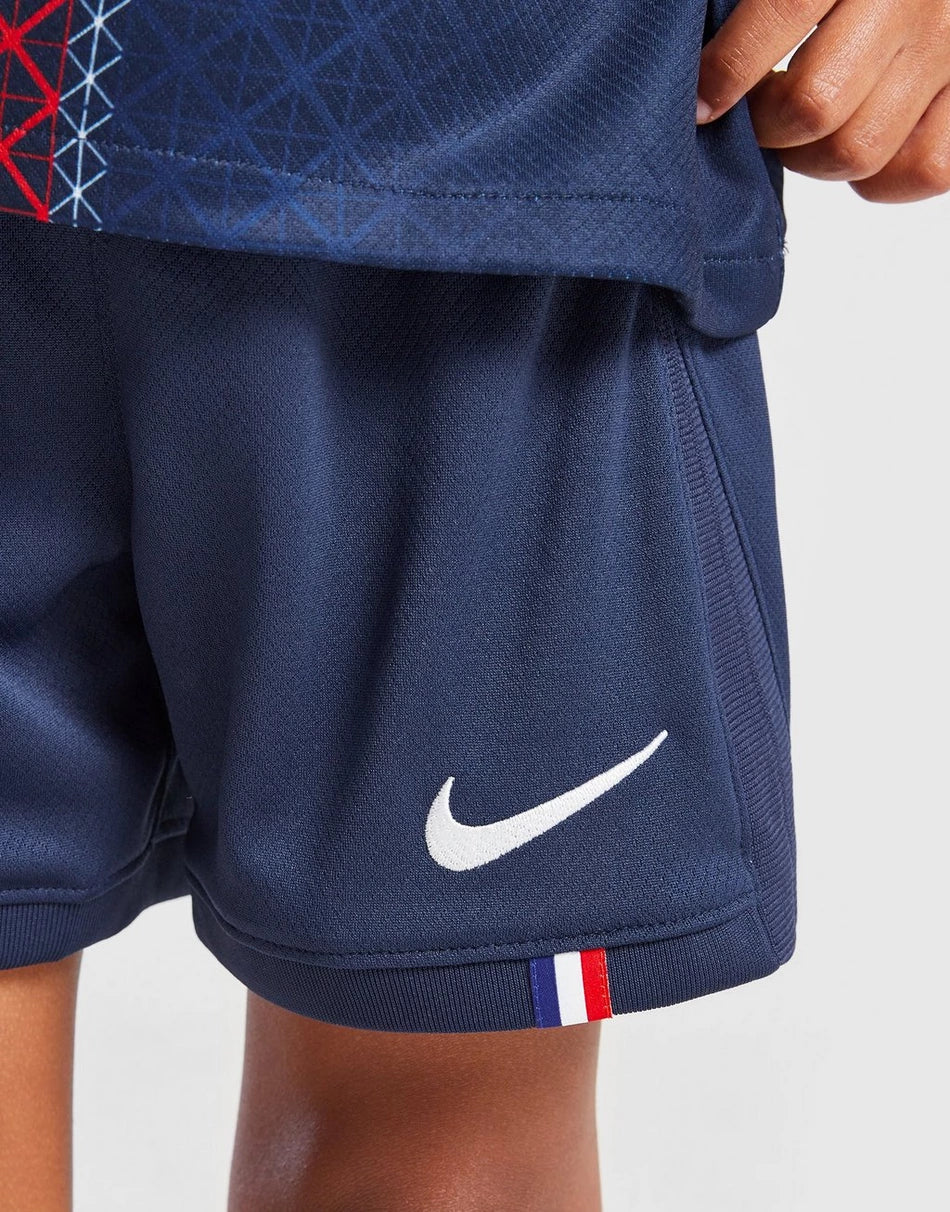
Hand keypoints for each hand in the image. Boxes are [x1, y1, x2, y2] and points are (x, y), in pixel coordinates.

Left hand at [696, 0, 949, 200]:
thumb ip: (770, 2)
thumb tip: (706, 56)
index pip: (781, 13)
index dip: (728, 69)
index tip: (701, 100)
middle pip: (815, 104)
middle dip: (766, 124)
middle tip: (756, 112)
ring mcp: (949, 50)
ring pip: (858, 150)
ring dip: (810, 157)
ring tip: (800, 129)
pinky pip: (923, 169)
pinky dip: (880, 178)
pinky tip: (854, 141)